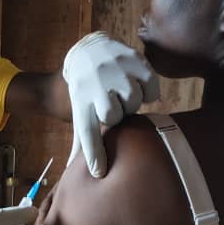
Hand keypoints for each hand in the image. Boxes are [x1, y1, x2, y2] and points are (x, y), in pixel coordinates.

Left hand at [63, 31, 159, 177]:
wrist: (88, 52)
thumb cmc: (86, 92)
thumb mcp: (80, 112)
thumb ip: (82, 142)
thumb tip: (71, 169)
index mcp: (80, 100)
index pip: (86, 132)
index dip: (93, 154)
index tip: (99, 172)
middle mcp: (94, 83)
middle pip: (114, 116)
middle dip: (117, 115)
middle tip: (113, 105)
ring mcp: (113, 69)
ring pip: (134, 101)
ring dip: (132, 102)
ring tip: (123, 94)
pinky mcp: (132, 58)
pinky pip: (151, 88)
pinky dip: (149, 91)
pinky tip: (138, 85)